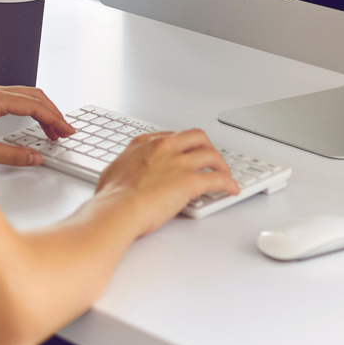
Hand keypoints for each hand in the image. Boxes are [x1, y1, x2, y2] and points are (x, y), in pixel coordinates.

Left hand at [0, 85, 75, 166]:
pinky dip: (32, 111)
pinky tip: (37, 124)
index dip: (53, 118)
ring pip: (27, 97)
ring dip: (43, 112)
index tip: (65, 130)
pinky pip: (18, 101)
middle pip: (34, 96)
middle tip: (65, 130)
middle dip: (52, 113)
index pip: (33, 105)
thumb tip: (35, 157)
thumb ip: (11, 155)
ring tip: (54, 131)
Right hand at [95, 129, 239, 235]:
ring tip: (224, 173)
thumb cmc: (112, 196)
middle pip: (196, 137)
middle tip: (209, 157)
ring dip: (221, 164)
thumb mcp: (113, 171)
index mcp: (145, 144)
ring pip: (211, 154)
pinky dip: (228, 183)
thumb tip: (122, 174)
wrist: (118, 208)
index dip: (183, 145)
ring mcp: (179, 162)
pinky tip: (231, 189)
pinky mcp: (191, 180)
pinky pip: (218, 179)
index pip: (171, 137)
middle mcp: (165, 148)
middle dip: (206, 146)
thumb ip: (125, 167)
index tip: (185, 152)